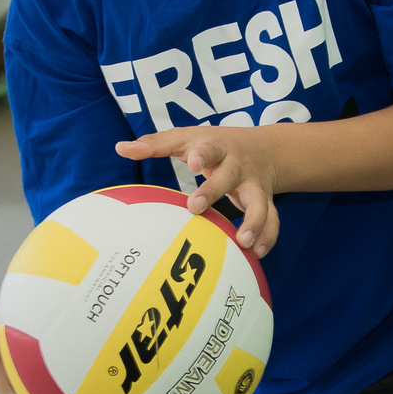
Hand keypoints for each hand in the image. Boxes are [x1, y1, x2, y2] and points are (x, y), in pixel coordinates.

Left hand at [114, 124, 280, 252]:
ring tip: (243, 243)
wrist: (266, 148)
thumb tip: (120, 148)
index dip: (201, 154)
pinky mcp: (266, 202)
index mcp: (217, 147)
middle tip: (195, 207)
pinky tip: (256, 255)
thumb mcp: (187, 137)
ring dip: (254, 222)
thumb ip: (155, 144)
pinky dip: (268, 237)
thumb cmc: (214, 145)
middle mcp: (238, 166)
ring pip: (260, 202)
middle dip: (215, 191)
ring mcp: (255, 185)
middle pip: (230, 176)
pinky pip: (272, 220)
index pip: (209, 147)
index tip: (191, 163)